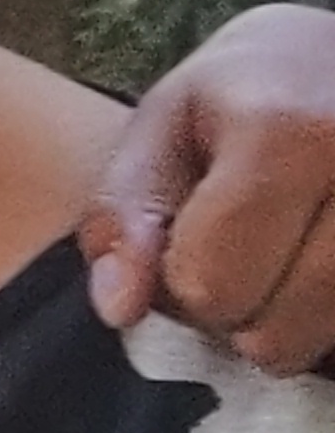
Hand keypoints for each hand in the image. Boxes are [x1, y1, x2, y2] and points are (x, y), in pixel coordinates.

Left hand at [85, 4, 334, 370]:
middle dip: (242, 310)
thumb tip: (119, 309)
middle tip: (250, 249)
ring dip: (298, 322)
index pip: (210, 282)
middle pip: (276, 333)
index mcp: (289, 132)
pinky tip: (325, 265)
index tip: (195, 236)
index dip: (182, 280)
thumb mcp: (169, 120)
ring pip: (330, 346)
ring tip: (294, 252)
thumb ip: (127, 213)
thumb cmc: (259, 86)